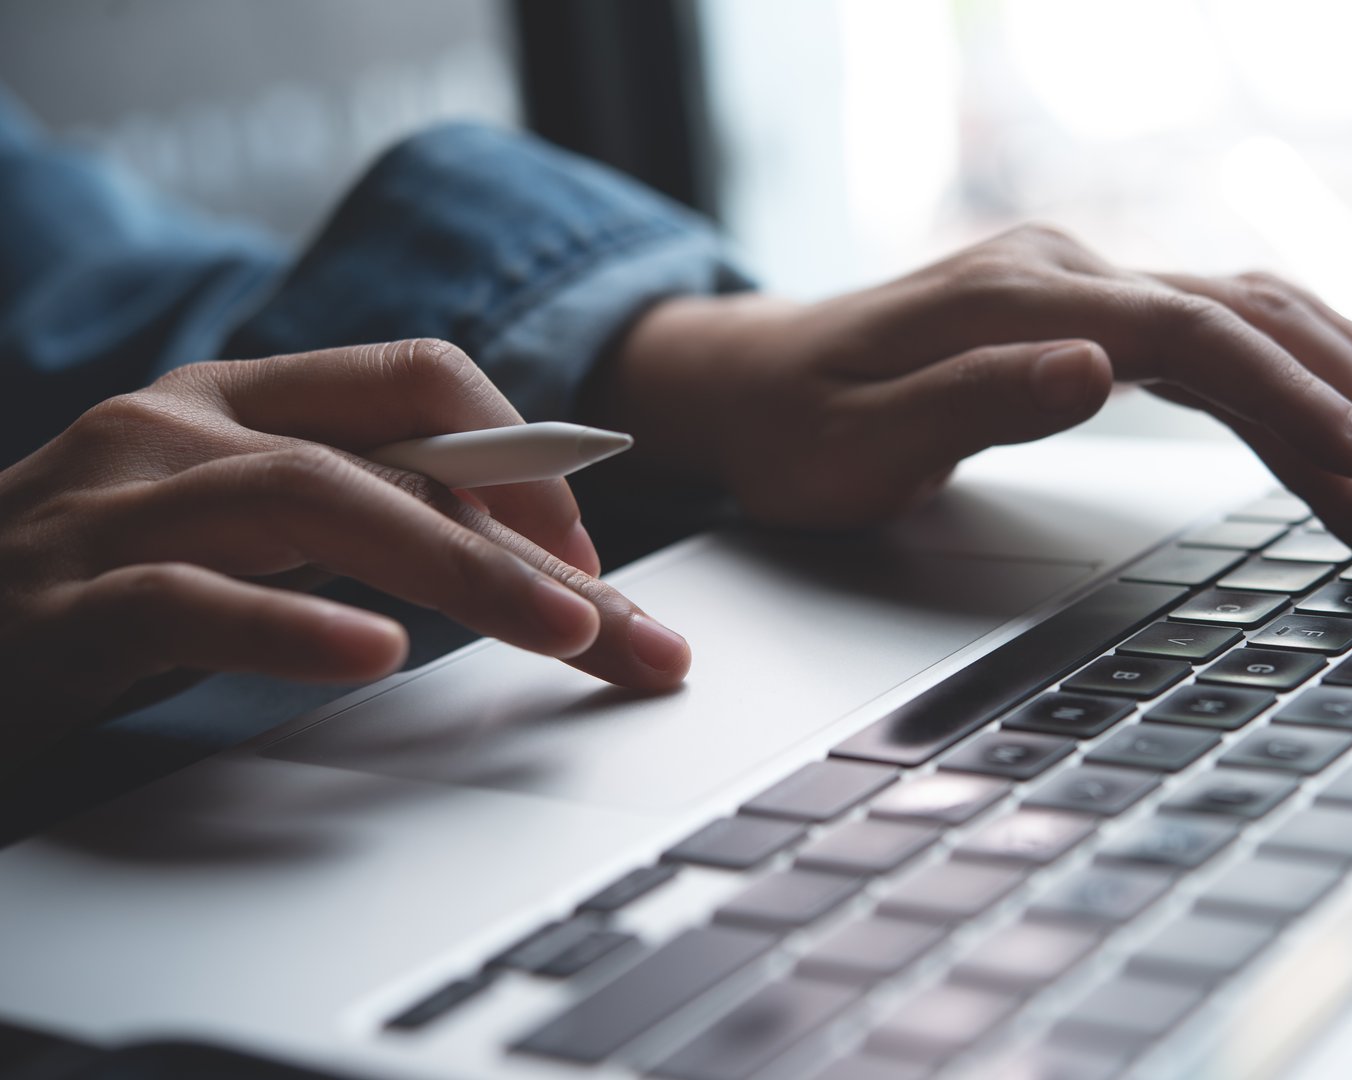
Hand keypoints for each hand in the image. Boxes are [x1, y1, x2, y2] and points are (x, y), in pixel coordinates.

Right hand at [0, 339, 689, 759]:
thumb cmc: (96, 580)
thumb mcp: (238, 528)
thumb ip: (352, 515)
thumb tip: (516, 547)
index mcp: (237, 398)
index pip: (416, 378)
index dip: (521, 450)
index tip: (590, 554)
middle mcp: (180, 425)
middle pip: (393, 451)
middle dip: (528, 536)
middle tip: (627, 628)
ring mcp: (115, 503)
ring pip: (313, 502)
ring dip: (454, 567)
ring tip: (557, 631)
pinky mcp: (60, 600)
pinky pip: (188, 596)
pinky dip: (289, 623)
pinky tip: (373, 653)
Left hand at [591, 225, 1351, 566]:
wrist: (743, 385)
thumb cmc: (792, 429)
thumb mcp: (858, 441)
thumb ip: (975, 402)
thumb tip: (1100, 368)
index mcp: (1018, 300)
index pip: (1191, 339)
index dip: (1289, 400)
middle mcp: (1061, 274)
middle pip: (1242, 321)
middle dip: (1349, 403)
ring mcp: (1075, 285)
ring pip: (1242, 317)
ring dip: (1338, 381)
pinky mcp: (1078, 313)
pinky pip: (1209, 330)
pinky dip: (1286, 362)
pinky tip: (1343, 385)